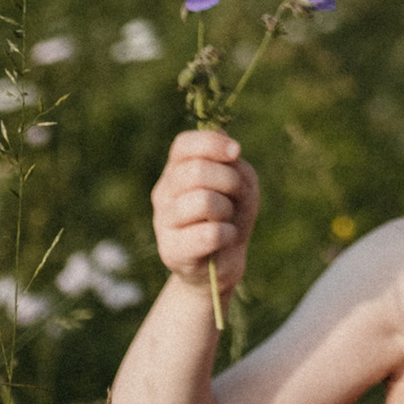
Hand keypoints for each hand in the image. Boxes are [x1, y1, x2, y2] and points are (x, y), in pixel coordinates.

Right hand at [151, 128, 257, 297]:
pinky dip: (228, 234)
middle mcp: (163, 194)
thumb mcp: (241, 183)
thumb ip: (232, 163)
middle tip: (237, 195)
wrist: (225, 261)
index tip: (236, 152)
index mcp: (176, 171)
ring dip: (228, 208)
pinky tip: (226, 238)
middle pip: (196, 171)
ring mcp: (163, 223)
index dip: (212, 143)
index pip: (183, 145)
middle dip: (230, 180)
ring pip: (204, 201)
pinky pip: (210, 233)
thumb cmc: (232, 215)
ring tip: (227, 219)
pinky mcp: (171, 251)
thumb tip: (224, 142)